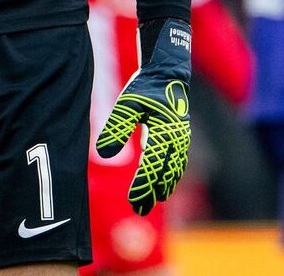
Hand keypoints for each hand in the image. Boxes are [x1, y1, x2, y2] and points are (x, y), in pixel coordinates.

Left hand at [95, 18, 191, 215]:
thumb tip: (102, 153)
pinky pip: (178, 163)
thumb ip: (116, 128)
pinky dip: (171, 178)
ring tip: (149, 203)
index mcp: (163, 131)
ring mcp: (181, 139)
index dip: (143, 185)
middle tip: (139, 210)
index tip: (133, 200)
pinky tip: (163, 187)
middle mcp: (176, 138)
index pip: (152, 165)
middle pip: (164, 173)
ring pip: (173, 170)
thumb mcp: (126, 105)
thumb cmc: (145, 87)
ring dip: (162, 188)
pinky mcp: (181, 138)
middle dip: (152, 192)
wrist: (167, 73)